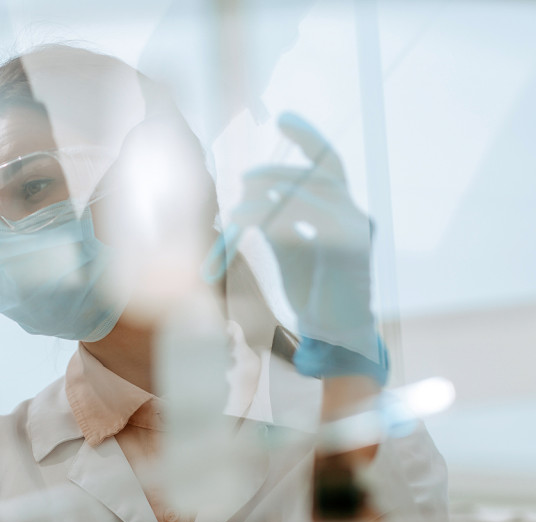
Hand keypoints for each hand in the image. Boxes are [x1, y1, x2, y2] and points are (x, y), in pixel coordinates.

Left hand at [233, 112, 378, 364]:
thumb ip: (278, 221)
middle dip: (273, 174)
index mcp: (344, 212)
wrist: (335, 333)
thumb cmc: (312, 292)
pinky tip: (244, 221)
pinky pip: (300, 222)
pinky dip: (266, 217)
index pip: (330, 163)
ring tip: (237, 210)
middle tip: (243, 180)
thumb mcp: (291, 249)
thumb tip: (249, 198)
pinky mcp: (342, 251)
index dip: (308, 137)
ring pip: (305, 194)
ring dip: (265, 196)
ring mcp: (352, 232)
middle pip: (315, 173)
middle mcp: (354, 216)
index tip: (283, 118)